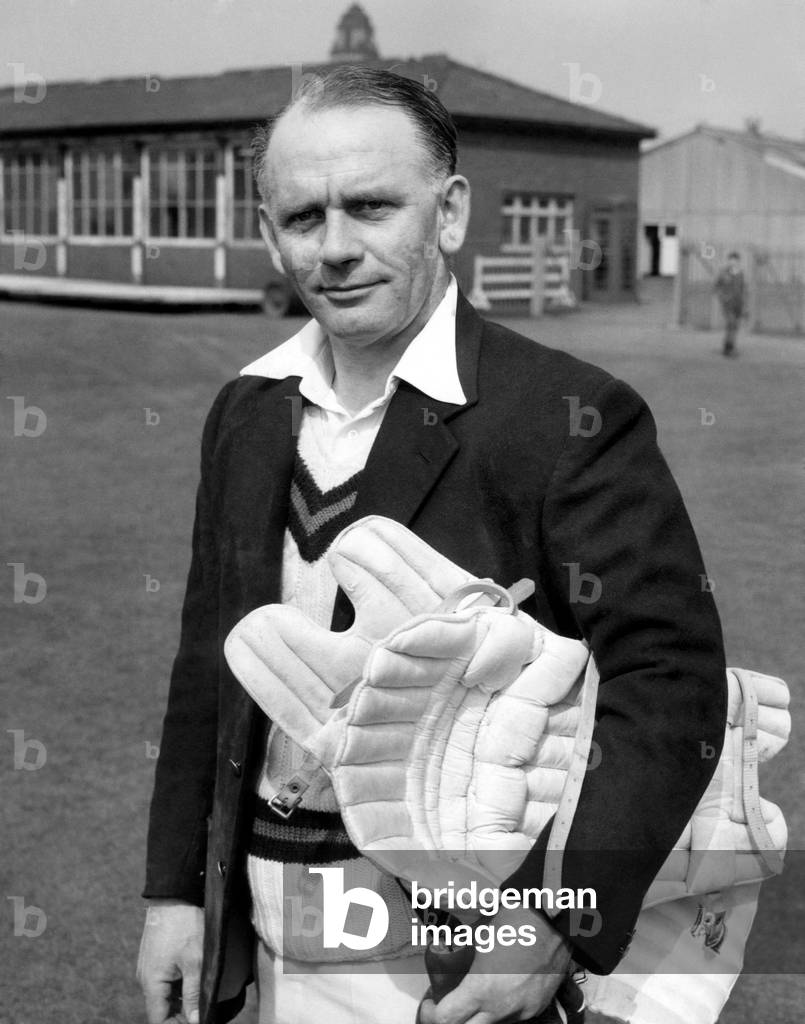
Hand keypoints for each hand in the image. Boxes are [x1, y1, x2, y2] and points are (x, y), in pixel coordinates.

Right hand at [136, 899, 204, 1023]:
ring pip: (163, 996)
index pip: (158, 1020)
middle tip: (200, 1015)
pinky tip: (192, 986)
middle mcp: (145, 979)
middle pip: (160, 1010)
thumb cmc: (184, 926)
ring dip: (179, 1003)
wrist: (172, 895)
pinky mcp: (154, 959)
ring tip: (199, 1003)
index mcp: (152, 983)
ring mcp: (149, 968)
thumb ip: (193, 994)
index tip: (194, 1023)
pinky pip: (164, 982)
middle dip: (179, 1017)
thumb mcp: (195, 962)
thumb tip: (194, 1020)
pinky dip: (177, 988)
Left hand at [418, 906, 572, 1023]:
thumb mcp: (479, 935)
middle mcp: (501, 1009)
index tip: (430, 1003)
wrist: (556, 918)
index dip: (431, 1014)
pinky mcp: (537, 1009)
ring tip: (472, 997)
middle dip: (453, 1020)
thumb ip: (461, 951)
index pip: (446, 1020)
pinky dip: (498, 1011)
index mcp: (482, 989)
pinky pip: (512, 1018)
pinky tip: (498, 993)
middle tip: (447, 1005)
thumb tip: (445, 952)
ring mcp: (522, 1012)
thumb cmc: (513, 919)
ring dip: (477, 1016)